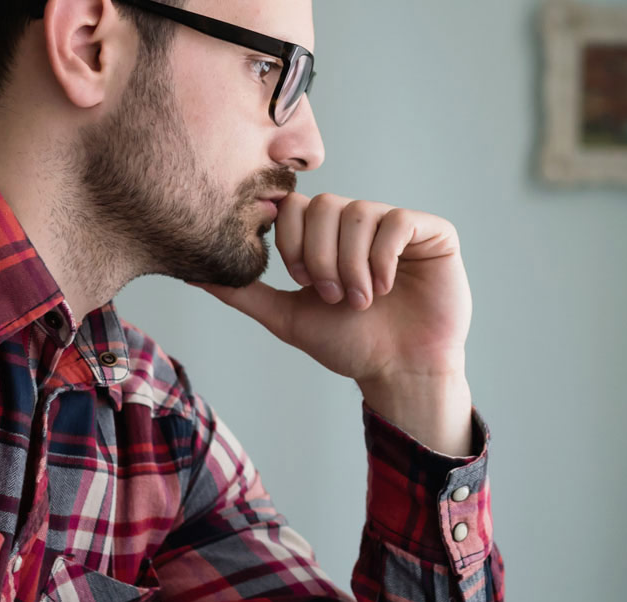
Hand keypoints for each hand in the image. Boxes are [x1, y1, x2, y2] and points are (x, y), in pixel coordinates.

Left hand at [195, 193, 473, 451]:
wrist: (400, 371)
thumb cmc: (349, 344)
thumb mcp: (287, 316)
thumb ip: (245, 291)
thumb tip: (195, 275)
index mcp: (327, 235)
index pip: (296, 207)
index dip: (293, 243)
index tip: (303, 283)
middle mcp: (361, 222)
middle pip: (325, 205)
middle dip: (322, 257)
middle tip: (334, 296)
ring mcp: (396, 224)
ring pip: (359, 213)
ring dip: (353, 265)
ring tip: (363, 300)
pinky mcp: (432, 232)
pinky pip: (398, 220)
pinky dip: (384, 257)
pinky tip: (388, 286)